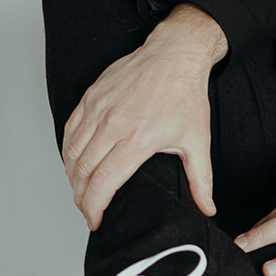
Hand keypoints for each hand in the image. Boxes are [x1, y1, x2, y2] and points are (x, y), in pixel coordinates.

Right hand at [61, 5, 227, 230]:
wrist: (176, 53)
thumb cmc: (187, 95)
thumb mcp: (198, 141)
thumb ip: (201, 180)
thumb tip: (207, 209)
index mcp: (139, 138)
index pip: (103, 183)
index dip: (94, 208)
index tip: (96, 221)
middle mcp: (114, 123)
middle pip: (82, 171)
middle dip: (81, 198)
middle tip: (88, 210)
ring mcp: (99, 107)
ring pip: (71, 151)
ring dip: (71, 176)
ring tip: (81, 191)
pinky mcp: (91, 96)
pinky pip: (69, 130)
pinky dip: (67, 151)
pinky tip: (75, 163)